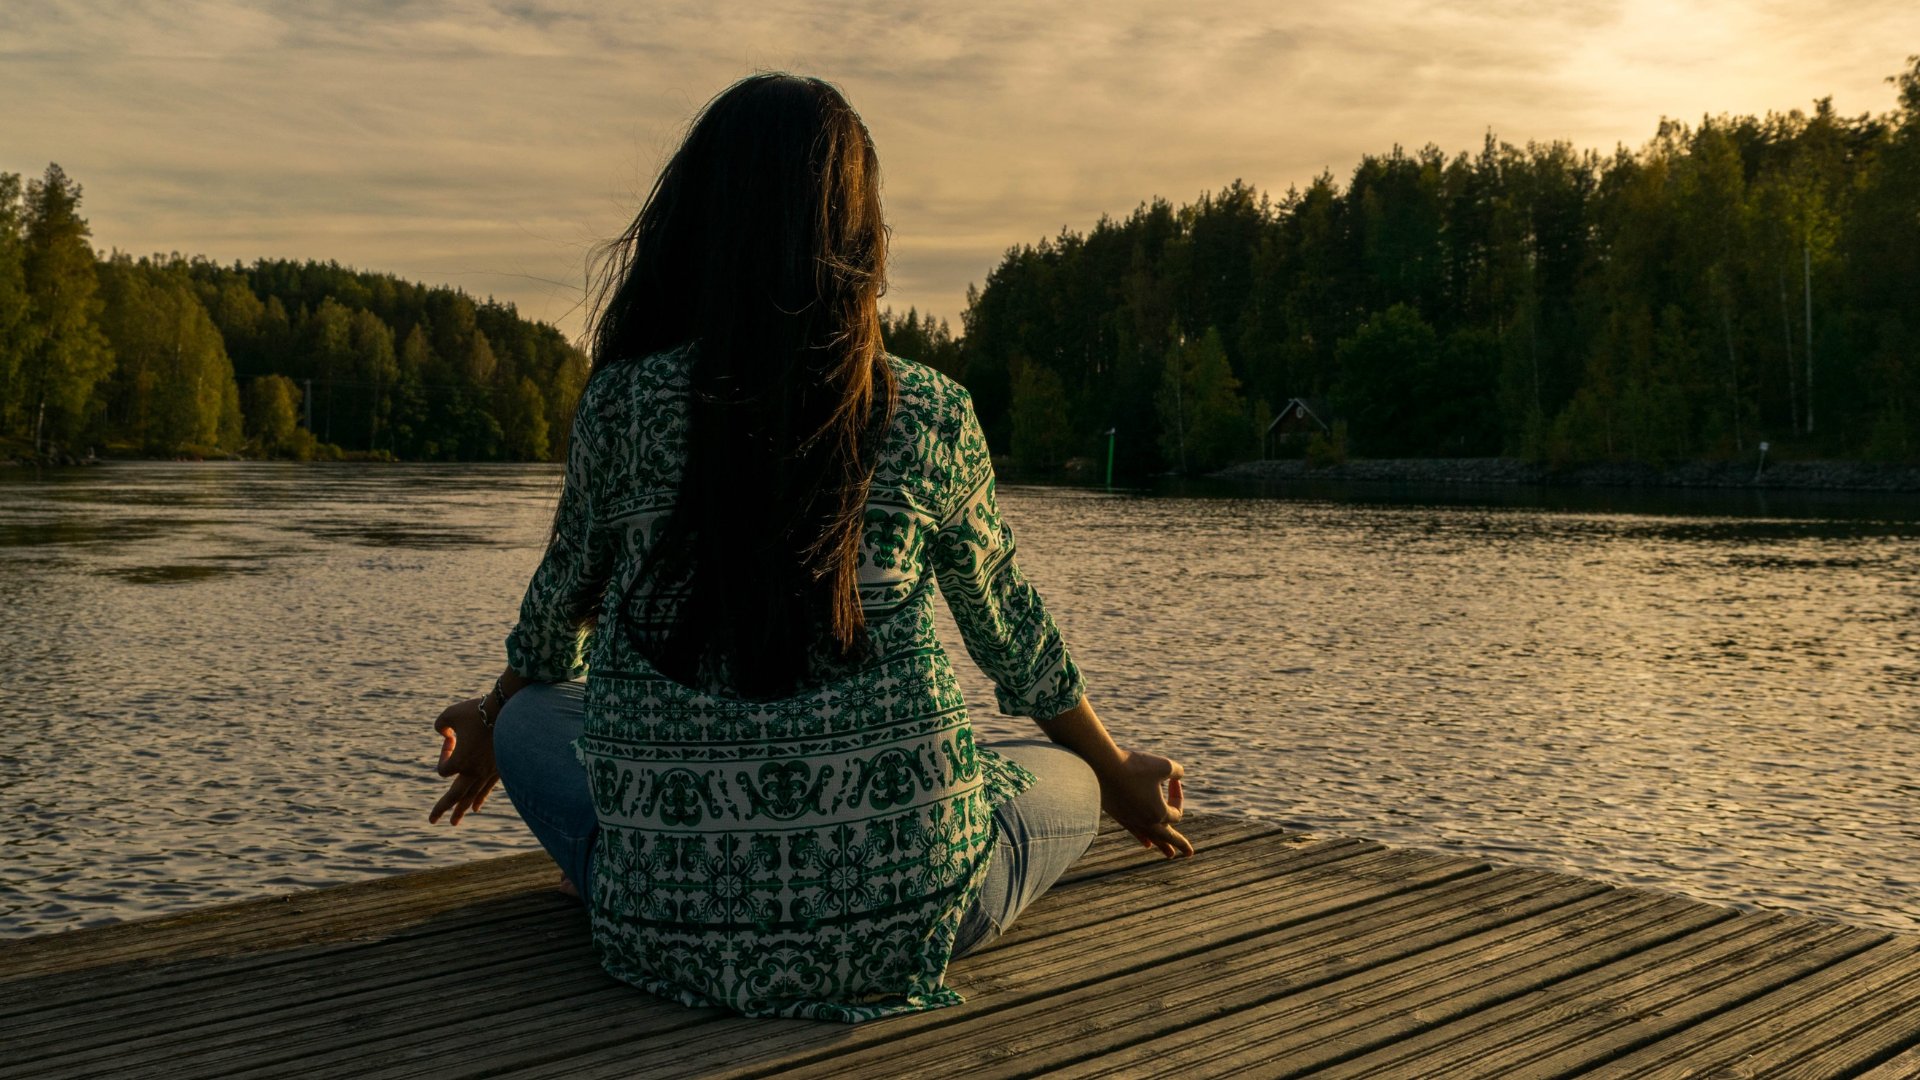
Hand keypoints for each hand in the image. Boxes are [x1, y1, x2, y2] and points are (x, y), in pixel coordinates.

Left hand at [429, 696, 498, 825]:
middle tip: (432, 820)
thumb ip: (441, 724)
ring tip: (454, 822)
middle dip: (443, 808)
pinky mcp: (500, 769)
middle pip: (455, 796)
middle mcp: (474, 771)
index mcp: (460, 761)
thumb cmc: (477, 712)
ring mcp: (488, 772)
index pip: (443, 770)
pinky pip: (487, 788)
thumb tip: (444, 733)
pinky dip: (480, 798)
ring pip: (472, 796)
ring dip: (462, 809)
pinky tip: (476, 807)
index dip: (443, 754)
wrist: (508, 711)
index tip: (450, 737)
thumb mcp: (450, 713)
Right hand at [1098, 749, 1191, 858]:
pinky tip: (1147, 843)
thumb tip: (1178, 775)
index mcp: (1158, 813)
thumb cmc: (1134, 765)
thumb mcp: (1163, 765)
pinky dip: (1143, 837)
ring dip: (1162, 845)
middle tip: (1189, 854)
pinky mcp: (1118, 815)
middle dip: (1179, 844)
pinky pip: (1135, 831)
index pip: (1176, 812)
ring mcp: (1131, 820)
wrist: (1102, 767)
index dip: (1179, 796)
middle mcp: (1145, 822)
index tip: (1173, 781)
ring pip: (1151, 837)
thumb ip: (1176, 771)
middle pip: (1167, 836)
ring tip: (1170, 855)